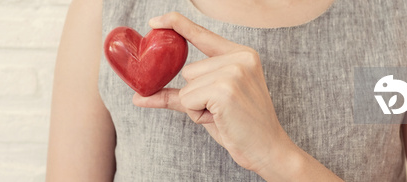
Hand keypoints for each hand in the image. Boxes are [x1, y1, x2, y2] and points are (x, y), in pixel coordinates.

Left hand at [132, 12, 295, 173]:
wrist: (268, 149)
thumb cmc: (240, 127)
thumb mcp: (209, 104)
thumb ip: (178, 95)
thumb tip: (138, 96)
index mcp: (241, 55)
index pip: (202, 34)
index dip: (177, 24)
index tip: (154, 20)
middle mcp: (240, 58)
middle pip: (188, 70)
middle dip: (196, 95)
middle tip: (223, 109)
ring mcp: (233, 72)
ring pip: (187, 86)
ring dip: (196, 106)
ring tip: (223, 114)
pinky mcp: (225, 90)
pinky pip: (188, 100)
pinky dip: (197, 114)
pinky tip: (220, 119)